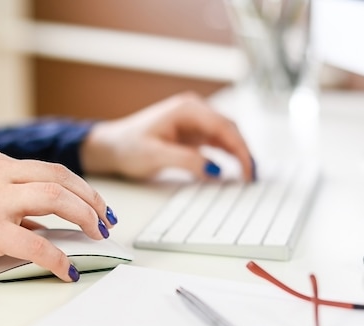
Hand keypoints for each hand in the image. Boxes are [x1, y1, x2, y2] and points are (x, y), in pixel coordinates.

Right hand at [0, 150, 115, 297]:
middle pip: (60, 178)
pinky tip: (66, 270)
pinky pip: (37, 244)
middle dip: (91, 199)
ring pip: (56, 198)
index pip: (50, 169)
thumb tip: (42, 224)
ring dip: (84, 217)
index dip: (80, 188)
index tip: (96, 205)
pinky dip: (58, 258)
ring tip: (97, 235)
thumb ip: (8, 204)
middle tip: (105, 220)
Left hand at [80, 92, 254, 180]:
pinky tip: (233, 169)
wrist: (111, 146)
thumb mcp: (155, 156)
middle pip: (229, 129)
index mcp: (187, 109)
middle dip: (244, 152)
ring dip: (238, 153)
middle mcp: (194, 110)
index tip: (248, 170)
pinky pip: (216, 142)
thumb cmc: (128, 147)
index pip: (224, 126)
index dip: (241, 149)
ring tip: (248, 176)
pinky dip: (227, 154)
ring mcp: (194, 121)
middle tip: (252, 178)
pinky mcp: (192, 132)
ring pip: (226, 135)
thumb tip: (215, 169)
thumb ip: (186, 161)